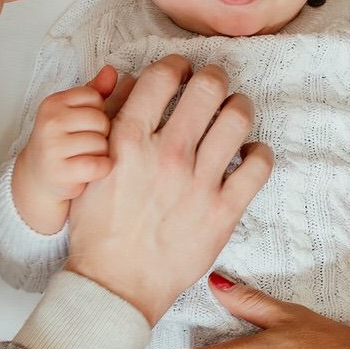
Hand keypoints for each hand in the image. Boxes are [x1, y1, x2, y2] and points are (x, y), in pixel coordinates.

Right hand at [12, 64, 132, 235]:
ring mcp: (52, 147)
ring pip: (101, 144)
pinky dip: (101, 169)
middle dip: (101, 134)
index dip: (97, 113)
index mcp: (53, 102)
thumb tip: (111, 71)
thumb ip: (95, 91)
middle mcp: (49, 122)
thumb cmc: (62, 141)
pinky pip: (99, 165)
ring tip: (86, 156)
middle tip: (87, 143)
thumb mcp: (74, 112)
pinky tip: (91, 170)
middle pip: (100, 121)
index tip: (84, 124)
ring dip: (100, 153)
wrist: (38, 176)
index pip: (95, 98)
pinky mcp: (60, 172)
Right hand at [64, 56, 272, 323]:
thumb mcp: (91, 168)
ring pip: (238, 119)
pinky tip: (248, 154)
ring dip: (239, 107)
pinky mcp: (224, 211)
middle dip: (213, 78)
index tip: (182, 70)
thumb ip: (111, 125)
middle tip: (213, 85)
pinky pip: (258, 165)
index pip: (163, 76)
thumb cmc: (99, 230)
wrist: (115, 284)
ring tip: (234, 112)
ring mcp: (198, 183)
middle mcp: (166, 155)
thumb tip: (134, 85)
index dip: (177, 65)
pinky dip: (258, 152)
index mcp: (128, 141)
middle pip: (207, 87)